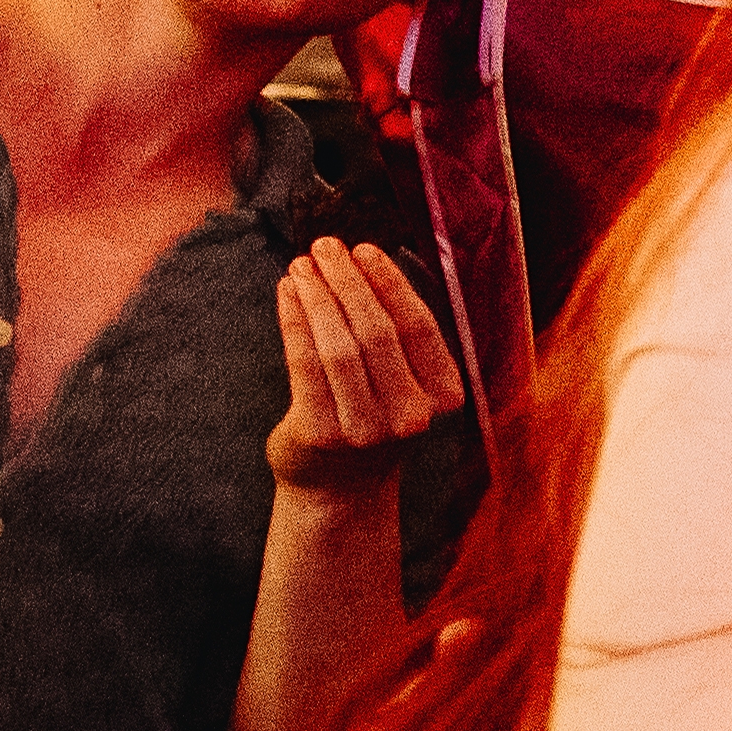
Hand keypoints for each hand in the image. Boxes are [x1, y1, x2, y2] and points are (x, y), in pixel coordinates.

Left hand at [268, 237, 465, 495]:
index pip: (418, 326)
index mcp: (444, 396)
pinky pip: (304, 364)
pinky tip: (287, 293)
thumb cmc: (372, 412)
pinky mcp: (321, 433)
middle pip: (377, 332)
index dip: (389, 282)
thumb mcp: (403, 379)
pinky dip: (294, 321)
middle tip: (325, 246)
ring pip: (339, 346)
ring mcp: (365, 429)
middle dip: (348, 281)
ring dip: (317, 297)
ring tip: (301, 266)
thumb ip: (396, 333)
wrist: (340, 484)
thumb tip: (361, 263)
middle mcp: (411, 415)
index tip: (364, 249)